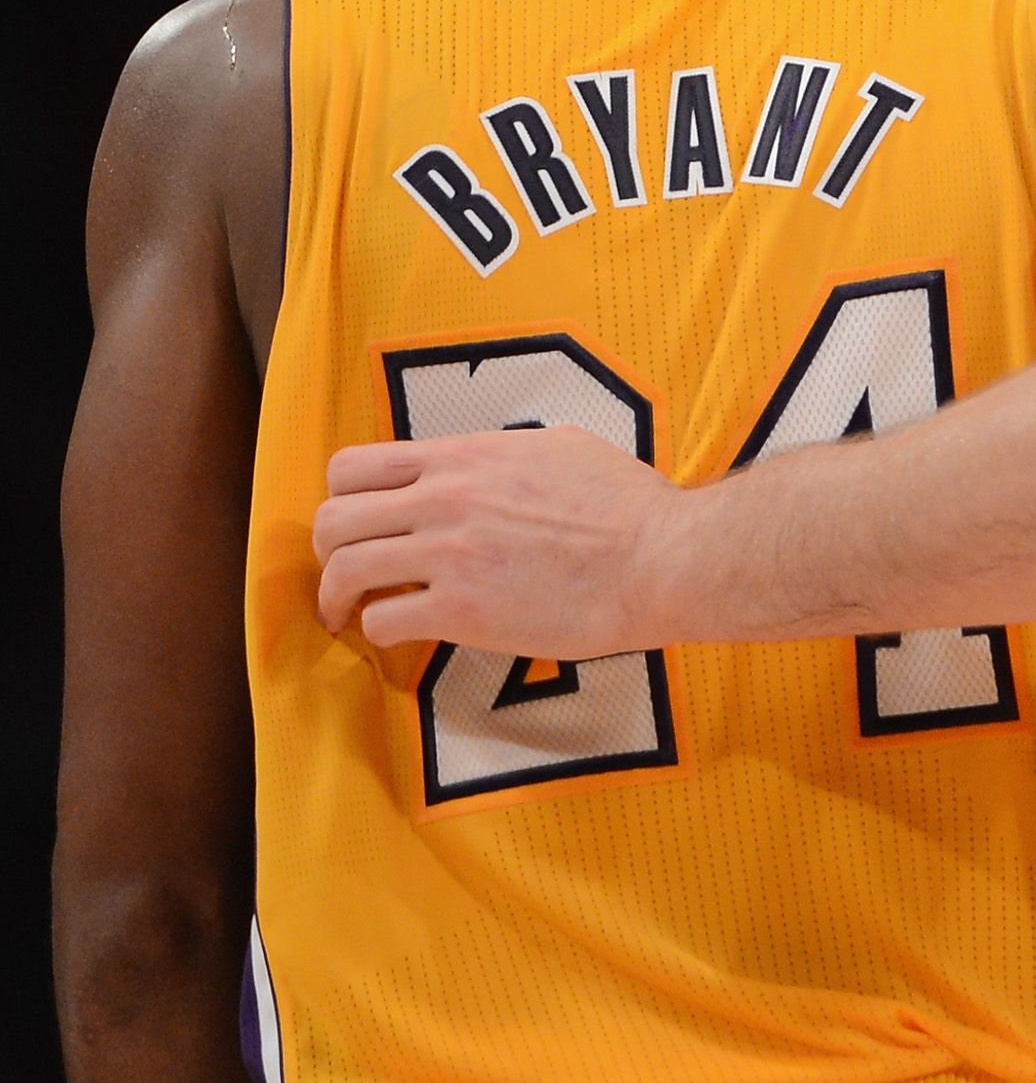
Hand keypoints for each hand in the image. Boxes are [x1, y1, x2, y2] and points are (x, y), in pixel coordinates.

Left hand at [314, 427, 683, 656]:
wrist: (661, 557)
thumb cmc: (628, 505)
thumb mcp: (562, 446)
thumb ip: (506, 453)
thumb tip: (493, 461)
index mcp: (464, 457)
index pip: (354, 466)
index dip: (342, 498)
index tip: (355, 522)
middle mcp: (443, 500)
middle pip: (332, 520)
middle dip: (328, 551)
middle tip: (344, 573)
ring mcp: (448, 556)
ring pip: (345, 572)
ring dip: (337, 598)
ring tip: (347, 615)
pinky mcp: (461, 612)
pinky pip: (383, 623)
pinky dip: (379, 633)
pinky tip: (398, 636)